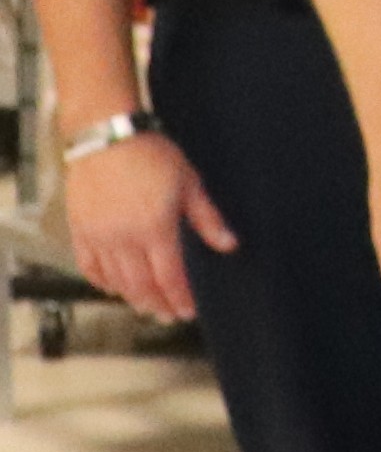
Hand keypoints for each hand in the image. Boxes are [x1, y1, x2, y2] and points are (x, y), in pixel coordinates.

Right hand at [62, 134, 229, 325]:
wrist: (106, 136)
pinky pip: (88, 266)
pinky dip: (101, 281)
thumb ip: (207, 219)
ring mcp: (98, 236)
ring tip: (147, 306)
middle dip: (158, 305)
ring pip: (115, 280)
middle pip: (141, 286)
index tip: (188, 310)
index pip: (170, 277)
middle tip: (169, 315)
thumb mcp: (190, 184)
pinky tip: (112, 287)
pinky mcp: (79, 229)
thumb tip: (229, 244)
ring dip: (132, 298)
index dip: (180, 298)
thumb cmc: (151, 155)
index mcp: (155, 229)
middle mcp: (124, 238)